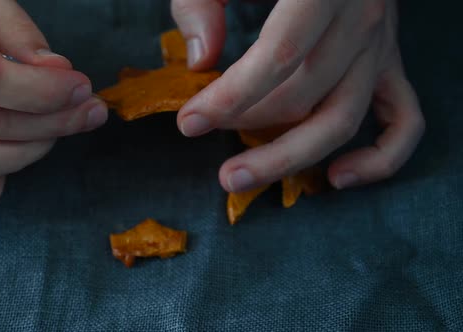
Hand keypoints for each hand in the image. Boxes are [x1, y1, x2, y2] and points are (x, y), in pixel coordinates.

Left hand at [172, 0, 424, 191]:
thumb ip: (202, 1)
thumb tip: (202, 61)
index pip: (279, 57)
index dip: (231, 97)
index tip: (190, 122)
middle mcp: (362, 19)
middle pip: (305, 96)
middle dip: (247, 126)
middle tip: (204, 140)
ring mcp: (382, 46)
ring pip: (344, 119)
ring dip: (290, 158)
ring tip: (240, 176)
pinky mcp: (390, 64)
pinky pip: (403, 121)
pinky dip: (380, 158)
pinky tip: (338, 176)